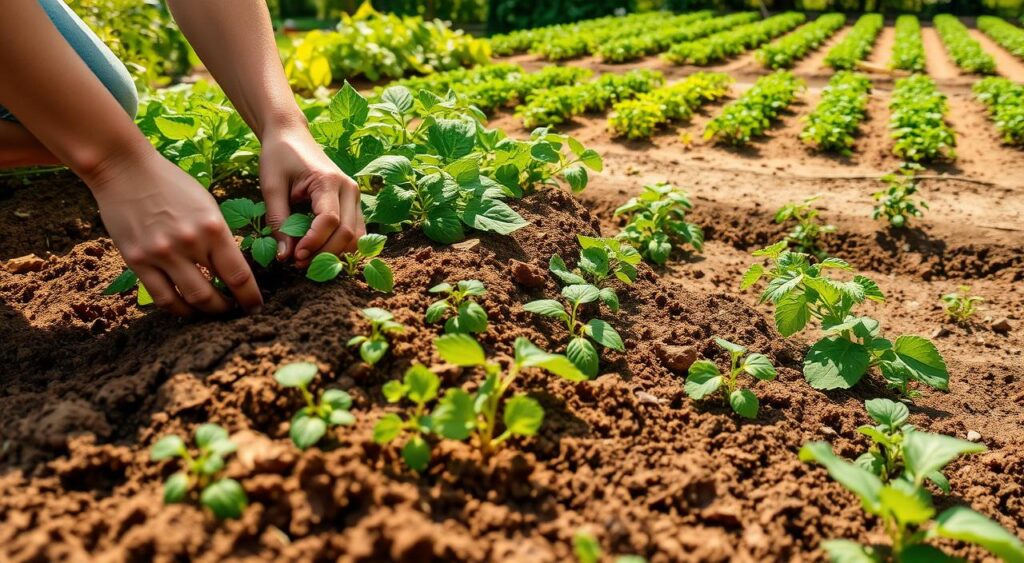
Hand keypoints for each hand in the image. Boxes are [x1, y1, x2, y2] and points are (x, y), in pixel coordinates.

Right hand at [90, 149, 262, 316]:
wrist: (124, 170)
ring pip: (190, 300)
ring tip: (213, 311)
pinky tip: (187, 308)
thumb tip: (231, 268)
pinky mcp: (137, 261)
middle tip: (235, 311)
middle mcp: (189, 244)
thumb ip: (219, 237)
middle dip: (229, 308)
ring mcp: (161, 254)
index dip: (250, 297)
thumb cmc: (172, 184)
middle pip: (214, 294)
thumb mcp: (207, 206)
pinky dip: (178, 308)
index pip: (238, 275)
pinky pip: (162, 297)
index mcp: (213, 228)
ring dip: (206, 312)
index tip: (256, 307)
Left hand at [259, 126, 364, 267]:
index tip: (294, 257)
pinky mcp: (353, 202)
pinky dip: (341, 246)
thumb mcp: (271, 187)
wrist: (291, 134)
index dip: (314, 243)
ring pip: (356, 237)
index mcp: (328, 181)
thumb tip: (284, 257)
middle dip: (324, 254)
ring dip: (334, 253)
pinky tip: (320, 250)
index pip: (329, 220)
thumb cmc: (278, 156)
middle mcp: (349, 188)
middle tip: (298, 263)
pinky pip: (356, 232)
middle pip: (347, 233)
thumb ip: (278, 222)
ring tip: (308, 259)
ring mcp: (355, 196)